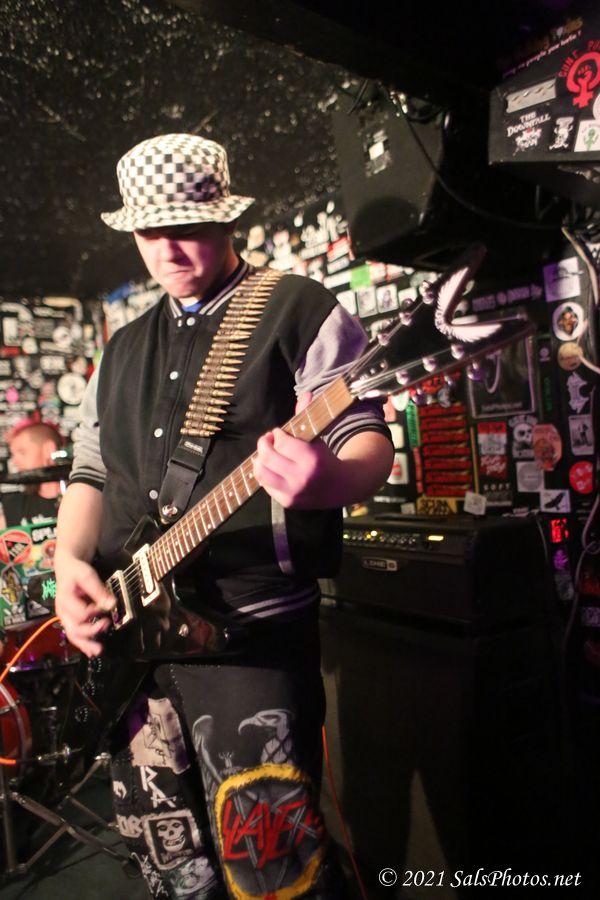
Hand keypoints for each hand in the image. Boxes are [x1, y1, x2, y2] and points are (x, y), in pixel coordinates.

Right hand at [55, 557, 114, 656]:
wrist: (66, 568)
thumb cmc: (75, 571)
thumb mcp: (87, 575)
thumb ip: (98, 590)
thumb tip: (111, 604)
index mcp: (65, 599)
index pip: (80, 613)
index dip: (94, 612)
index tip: (104, 606)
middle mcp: (63, 611)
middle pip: (74, 628)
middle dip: (91, 631)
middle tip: (106, 626)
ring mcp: (65, 617)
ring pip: (73, 635)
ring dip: (86, 644)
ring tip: (98, 650)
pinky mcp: (69, 619)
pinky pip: (74, 634)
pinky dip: (83, 643)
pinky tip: (91, 651)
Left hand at [253, 392, 340, 508]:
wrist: (343, 486)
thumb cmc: (327, 457)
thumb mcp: (319, 437)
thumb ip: (308, 415)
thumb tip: (306, 394)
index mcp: (311, 458)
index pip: (281, 442)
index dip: (277, 434)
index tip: (279, 432)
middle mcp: (301, 477)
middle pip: (267, 456)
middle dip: (265, 444)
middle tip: (269, 440)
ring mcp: (293, 492)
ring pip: (261, 472)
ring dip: (260, 460)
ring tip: (267, 454)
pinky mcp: (288, 502)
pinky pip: (265, 485)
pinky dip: (265, 474)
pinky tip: (272, 469)